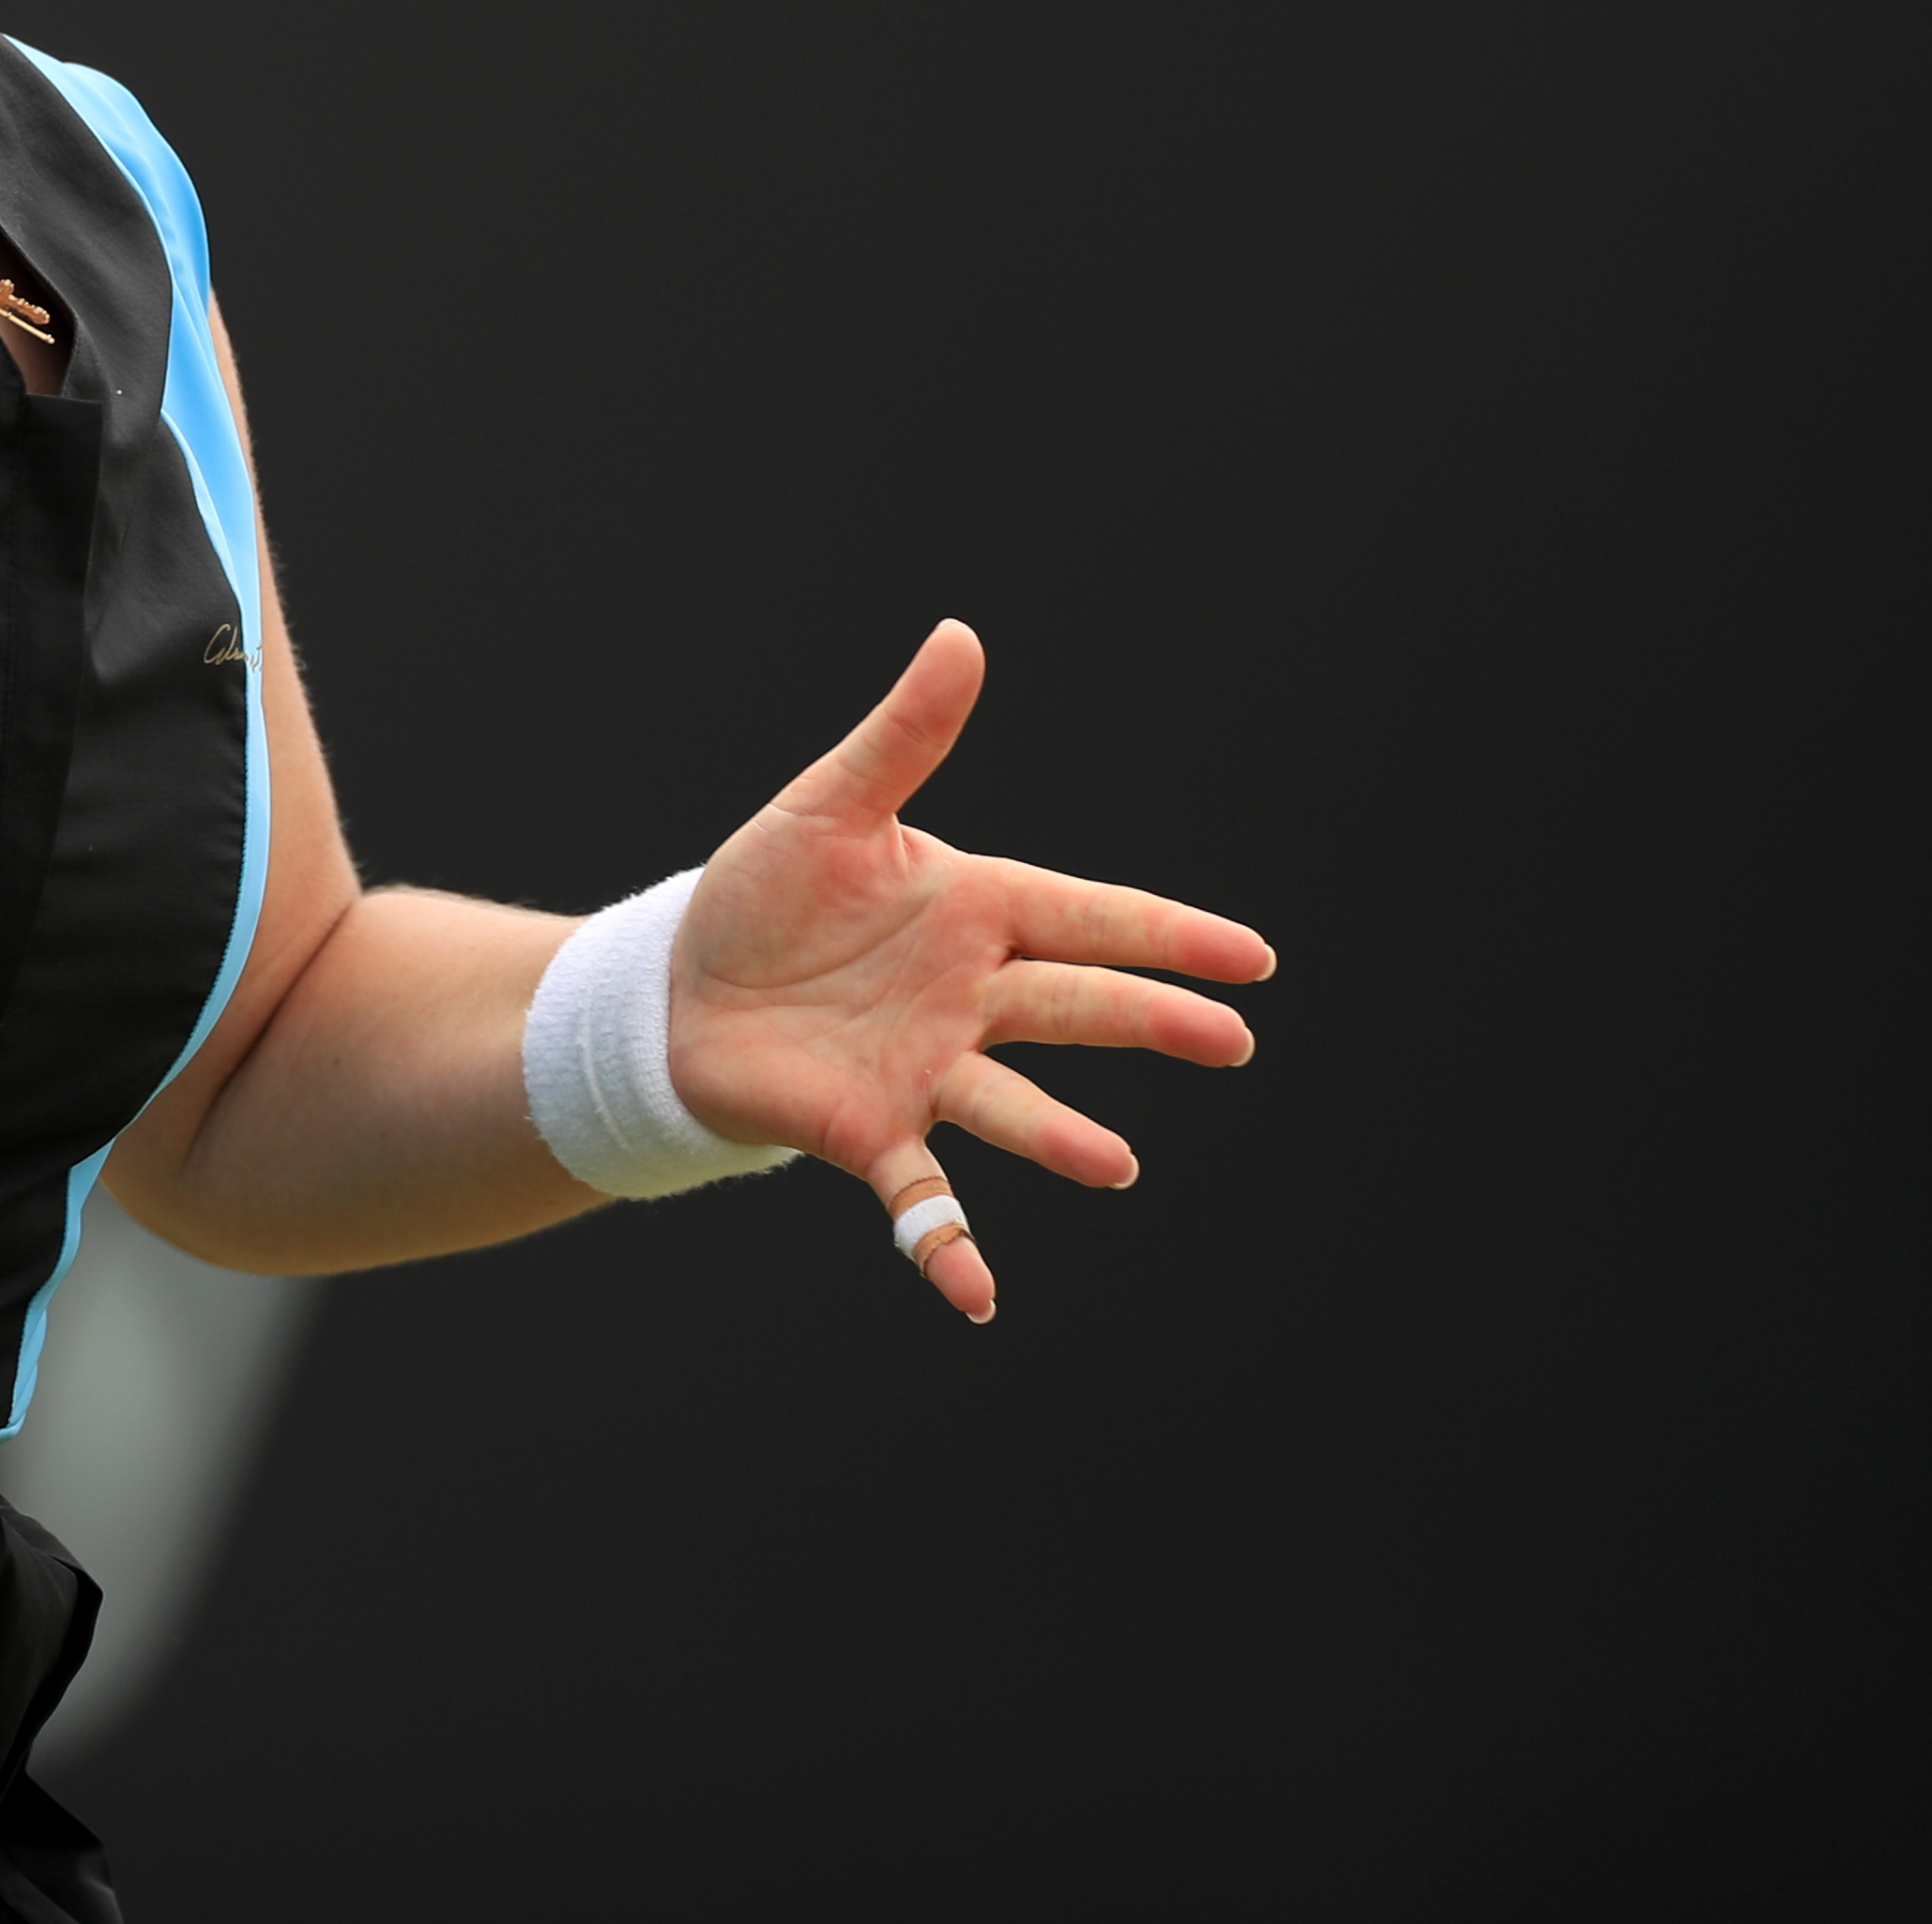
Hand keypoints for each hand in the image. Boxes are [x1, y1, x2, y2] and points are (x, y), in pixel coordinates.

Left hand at [667, 620, 1273, 1323]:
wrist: (678, 984)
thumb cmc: (764, 894)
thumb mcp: (828, 805)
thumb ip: (903, 736)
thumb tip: (960, 637)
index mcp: (972, 909)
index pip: (1087, 918)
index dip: (1166, 934)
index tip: (1253, 957)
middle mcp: (966, 997)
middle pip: (1075, 1008)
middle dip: (1152, 1022)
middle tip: (1235, 1040)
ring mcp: (924, 1070)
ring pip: (1010, 1106)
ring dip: (1062, 1137)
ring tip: (1117, 1164)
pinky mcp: (865, 1130)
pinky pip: (918, 1196)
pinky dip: (947, 1246)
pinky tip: (977, 1294)